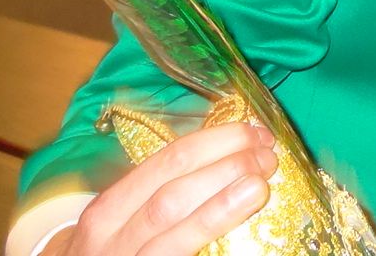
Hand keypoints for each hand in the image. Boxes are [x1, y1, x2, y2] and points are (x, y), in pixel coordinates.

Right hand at [42, 123, 275, 255]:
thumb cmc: (116, 252)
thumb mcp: (123, 222)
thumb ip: (161, 192)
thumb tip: (229, 155)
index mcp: (108, 209)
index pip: (165, 161)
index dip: (214, 142)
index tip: (253, 132)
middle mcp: (111, 236)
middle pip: (172, 192)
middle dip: (224, 167)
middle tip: (266, 155)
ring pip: (174, 228)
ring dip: (222, 201)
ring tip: (259, 183)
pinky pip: (181, 254)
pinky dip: (213, 231)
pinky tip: (244, 219)